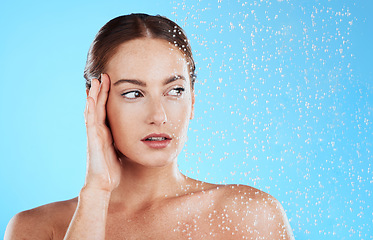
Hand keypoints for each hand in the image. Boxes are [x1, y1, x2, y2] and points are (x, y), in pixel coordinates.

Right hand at [83, 74, 121, 192]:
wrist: (103, 184)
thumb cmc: (112, 170)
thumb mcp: (121, 151)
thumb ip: (124, 142)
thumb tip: (137, 136)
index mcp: (106, 133)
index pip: (106, 111)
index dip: (107, 97)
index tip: (111, 83)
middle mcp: (98, 131)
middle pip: (98, 107)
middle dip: (100, 91)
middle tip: (103, 76)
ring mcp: (94, 135)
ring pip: (92, 111)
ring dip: (94, 95)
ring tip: (96, 81)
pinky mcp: (93, 139)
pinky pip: (91, 121)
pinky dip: (90, 108)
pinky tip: (90, 97)